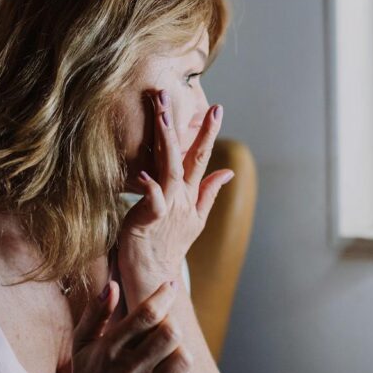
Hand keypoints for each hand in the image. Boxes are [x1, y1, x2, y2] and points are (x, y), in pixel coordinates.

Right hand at [59, 279, 193, 372]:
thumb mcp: (82, 341)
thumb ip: (96, 312)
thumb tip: (112, 285)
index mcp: (109, 349)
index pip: (146, 315)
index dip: (163, 295)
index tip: (171, 286)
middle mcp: (128, 372)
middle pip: (170, 334)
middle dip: (172, 320)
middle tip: (163, 323)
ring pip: (183, 358)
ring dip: (179, 347)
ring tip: (165, 348)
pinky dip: (179, 371)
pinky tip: (162, 371)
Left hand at [118, 90, 234, 296]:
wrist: (155, 279)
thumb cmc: (168, 248)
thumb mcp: (194, 219)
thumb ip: (209, 193)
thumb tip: (227, 172)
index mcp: (189, 195)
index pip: (200, 157)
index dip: (207, 132)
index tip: (217, 108)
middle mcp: (181, 198)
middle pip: (182, 155)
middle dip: (176, 123)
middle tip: (168, 93)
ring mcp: (168, 209)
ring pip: (169, 169)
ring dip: (166, 142)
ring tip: (160, 117)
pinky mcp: (149, 222)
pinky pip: (152, 202)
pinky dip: (150, 189)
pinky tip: (145, 176)